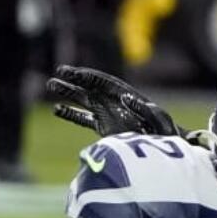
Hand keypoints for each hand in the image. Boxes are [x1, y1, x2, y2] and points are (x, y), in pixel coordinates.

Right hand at [46, 65, 179, 136]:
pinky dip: (72, 114)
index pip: (101, 81)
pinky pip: (84, 118)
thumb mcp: (159, 117)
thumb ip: (144, 108)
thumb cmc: (165, 130)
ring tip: (51, 85)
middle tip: (56, 76)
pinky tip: (58, 110)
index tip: (70, 72)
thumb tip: (126, 98)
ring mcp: (108, 113)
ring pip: (84, 100)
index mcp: (124, 95)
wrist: (165, 145)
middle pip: (89, 87)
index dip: (86, 76)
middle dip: (73, 81)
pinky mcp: (104, 127)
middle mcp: (113, 101)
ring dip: (68, 94)